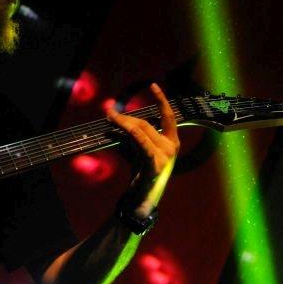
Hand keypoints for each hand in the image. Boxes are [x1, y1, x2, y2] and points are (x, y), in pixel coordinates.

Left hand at [106, 83, 179, 217]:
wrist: (142, 198)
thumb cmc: (141, 173)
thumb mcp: (138, 149)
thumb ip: (132, 135)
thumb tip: (114, 116)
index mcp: (172, 142)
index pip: (168, 116)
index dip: (161, 100)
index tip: (153, 85)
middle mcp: (171, 147)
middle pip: (145, 123)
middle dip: (126, 117)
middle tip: (109, 113)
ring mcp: (165, 156)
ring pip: (141, 131)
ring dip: (122, 123)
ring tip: (110, 117)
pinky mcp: (154, 165)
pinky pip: (141, 144)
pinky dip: (131, 133)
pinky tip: (122, 127)